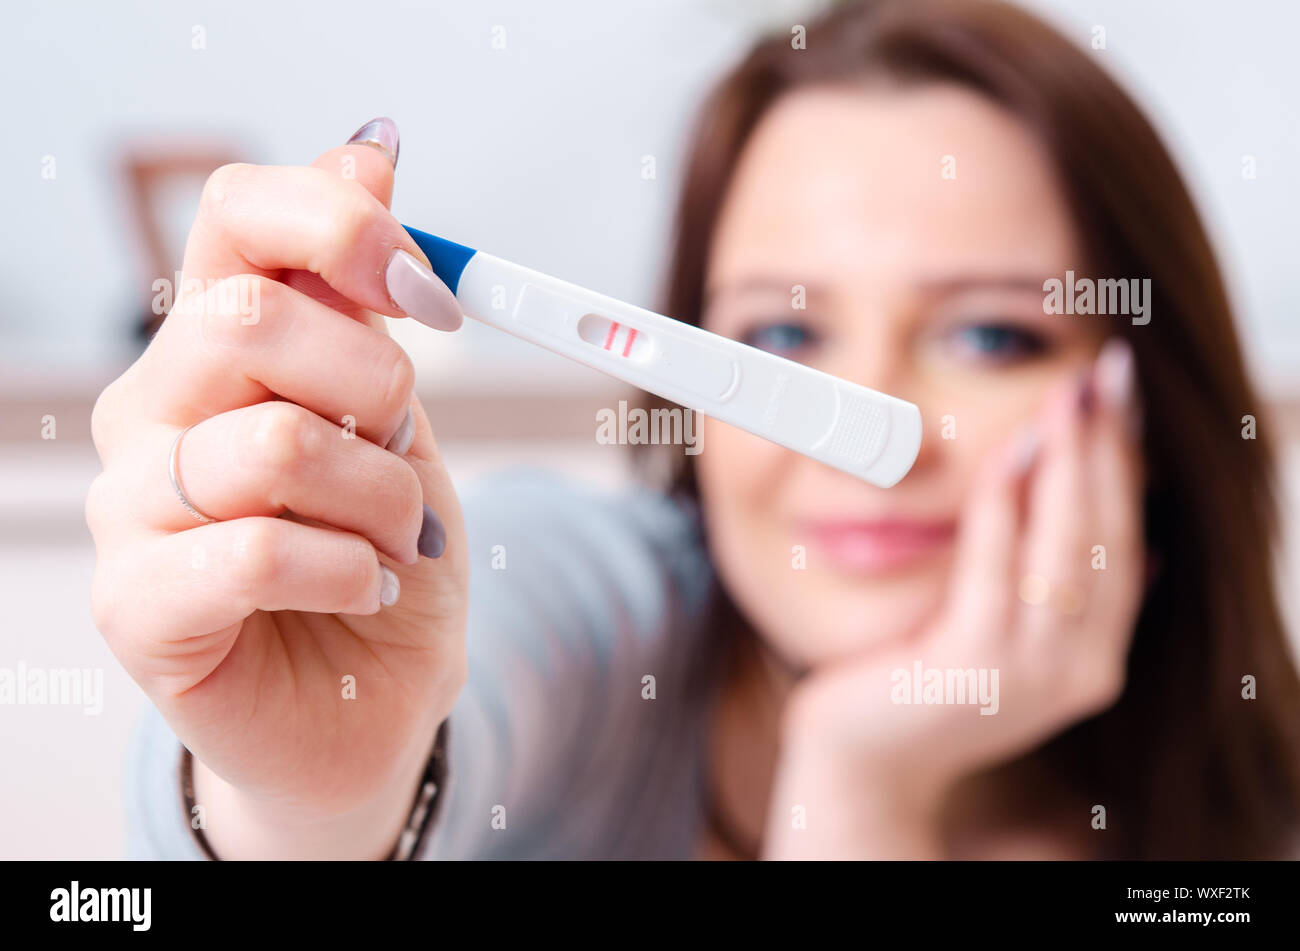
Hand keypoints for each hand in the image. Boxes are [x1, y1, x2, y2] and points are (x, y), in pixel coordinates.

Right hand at [87, 120, 468, 857]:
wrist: (370, 695)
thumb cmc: (379, 547)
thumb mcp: (396, 411)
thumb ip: (366, 293)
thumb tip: (371, 141)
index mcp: (217, 339)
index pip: (237, 214)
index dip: (345, 230)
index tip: (433, 297)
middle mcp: (154, 405)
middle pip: (248, 318)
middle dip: (375, 385)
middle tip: (405, 449)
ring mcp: (131, 505)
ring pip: (274, 444)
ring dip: (383, 497)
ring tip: (397, 540)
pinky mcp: (138, 605)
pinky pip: (259, 550)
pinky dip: (348, 568)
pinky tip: (363, 587)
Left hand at [766, 340, 1144, 857]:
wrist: (861, 760)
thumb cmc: (922, 686)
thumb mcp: (1004, 637)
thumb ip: (1060, 599)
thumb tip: (1141, 545)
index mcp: (1093, 660)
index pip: (1128, 544)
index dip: (1129, 467)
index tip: (1121, 399)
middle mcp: (1079, 671)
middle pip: (1109, 538)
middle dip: (1111, 450)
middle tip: (1108, 376)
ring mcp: (1030, 673)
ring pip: (1068, 548)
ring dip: (1070, 464)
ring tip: (1069, 397)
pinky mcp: (971, 666)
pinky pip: (996, 568)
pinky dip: (1006, 505)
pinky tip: (1009, 452)